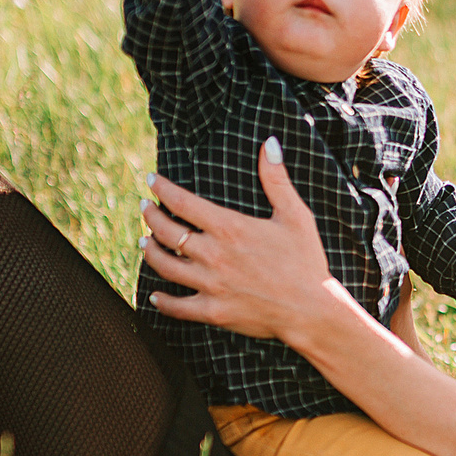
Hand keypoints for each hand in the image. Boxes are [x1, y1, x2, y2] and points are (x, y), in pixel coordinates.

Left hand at [139, 139, 347, 342]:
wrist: (312, 310)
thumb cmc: (306, 261)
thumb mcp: (295, 215)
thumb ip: (277, 179)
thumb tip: (269, 144)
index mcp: (230, 228)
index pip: (182, 202)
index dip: (162, 188)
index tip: (151, 180)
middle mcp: (213, 255)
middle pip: (166, 232)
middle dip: (150, 217)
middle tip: (144, 209)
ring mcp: (211, 285)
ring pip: (165, 266)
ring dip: (149, 252)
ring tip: (143, 242)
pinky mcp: (214, 311)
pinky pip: (178, 307)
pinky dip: (163, 301)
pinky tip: (155, 295)